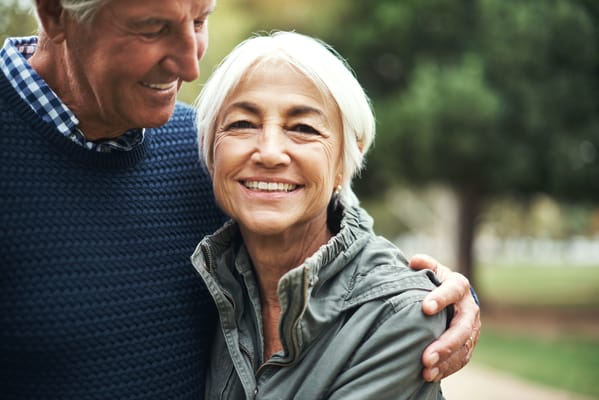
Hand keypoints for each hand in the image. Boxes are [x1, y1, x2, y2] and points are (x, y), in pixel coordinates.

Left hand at [409, 254, 480, 381]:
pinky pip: (460, 360)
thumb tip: (415, 261)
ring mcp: (472, 330)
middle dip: (445, 343)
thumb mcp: (432, 271)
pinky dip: (445, 369)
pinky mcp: (468, 346)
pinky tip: (429, 376)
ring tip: (426, 370)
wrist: (455, 298)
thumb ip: (425, 265)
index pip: (453, 290)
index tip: (425, 308)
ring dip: (445, 361)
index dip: (441, 298)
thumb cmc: (436, 283)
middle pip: (462, 328)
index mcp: (459, 286)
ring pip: (463, 348)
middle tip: (426, 356)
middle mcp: (469, 309)